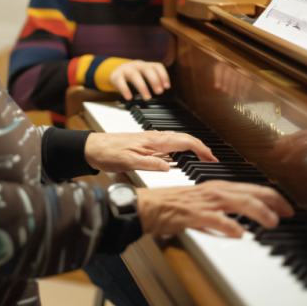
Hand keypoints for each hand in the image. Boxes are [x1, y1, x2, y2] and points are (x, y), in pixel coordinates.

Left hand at [84, 129, 217, 172]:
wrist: (94, 147)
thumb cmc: (109, 153)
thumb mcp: (128, 162)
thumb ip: (150, 164)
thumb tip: (169, 168)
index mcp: (155, 141)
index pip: (185, 141)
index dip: (201, 149)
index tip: (212, 158)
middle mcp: (156, 137)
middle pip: (185, 139)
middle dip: (201, 148)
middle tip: (212, 160)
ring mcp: (152, 139)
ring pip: (178, 140)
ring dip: (192, 147)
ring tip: (202, 158)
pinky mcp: (147, 143)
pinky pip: (170, 144)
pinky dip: (181, 148)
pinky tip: (181, 157)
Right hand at [109, 60, 169, 100]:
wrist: (115, 71)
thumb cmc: (133, 77)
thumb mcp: (143, 76)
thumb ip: (151, 82)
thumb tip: (161, 96)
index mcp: (145, 65)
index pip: (157, 66)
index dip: (163, 75)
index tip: (167, 87)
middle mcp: (137, 65)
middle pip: (147, 69)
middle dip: (154, 80)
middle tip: (159, 92)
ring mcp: (126, 69)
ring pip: (134, 75)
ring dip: (142, 86)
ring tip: (147, 97)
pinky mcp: (116, 76)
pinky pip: (120, 81)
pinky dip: (125, 89)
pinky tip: (129, 97)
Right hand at [136, 180, 293, 237]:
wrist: (147, 207)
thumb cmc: (172, 207)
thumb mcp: (204, 205)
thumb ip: (223, 211)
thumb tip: (244, 222)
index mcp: (217, 188)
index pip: (251, 189)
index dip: (272, 197)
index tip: (287, 207)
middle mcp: (213, 191)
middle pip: (248, 192)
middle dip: (271, 201)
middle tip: (287, 212)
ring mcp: (203, 202)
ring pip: (235, 202)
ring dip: (256, 211)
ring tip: (271, 221)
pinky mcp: (191, 214)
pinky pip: (212, 218)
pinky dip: (227, 224)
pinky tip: (239, 232)